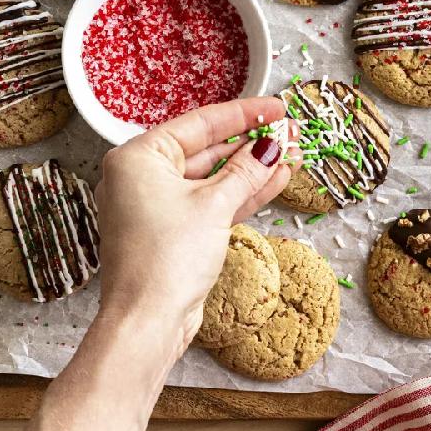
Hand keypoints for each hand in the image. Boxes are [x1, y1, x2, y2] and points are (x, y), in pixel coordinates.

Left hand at [94, 97, 299, 342]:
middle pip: (207, 150)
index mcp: (138, 158)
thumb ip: (246, 171)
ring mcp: (158, 206)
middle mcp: (142, 178)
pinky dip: (241, 194)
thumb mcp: (214, 205)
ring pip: (213, 179)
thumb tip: (271, 146)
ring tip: (292, 154)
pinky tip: (276, 181)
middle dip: (252, 144)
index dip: (243, 114)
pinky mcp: (174, 232)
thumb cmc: (165, 259)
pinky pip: (211, 203)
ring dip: (253, 169)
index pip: (199, 124)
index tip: (276, 108)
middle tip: (289, 132)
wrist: (149, 321)